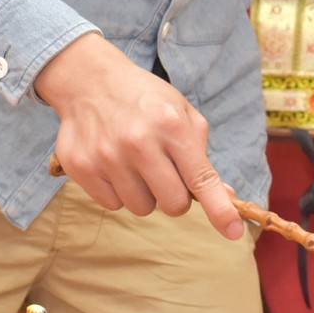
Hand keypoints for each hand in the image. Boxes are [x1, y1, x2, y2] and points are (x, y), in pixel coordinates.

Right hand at [35, 33, 243, 239]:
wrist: (89, 80)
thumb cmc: (146, 102)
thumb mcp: (183, 115)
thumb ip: (203, 157)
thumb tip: (227, 197)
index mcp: (172, 127)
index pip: (201, 180)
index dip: (220, 210)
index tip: (233, 232)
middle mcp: (139, 142)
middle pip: (173, 205)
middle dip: (176, 198)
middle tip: (166, 175)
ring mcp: (106, 156)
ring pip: (142, 208)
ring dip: (145, 194)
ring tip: (136, 165)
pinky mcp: (80, 167)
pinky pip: (112, 205)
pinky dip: (118, 192)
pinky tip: (114, 165)